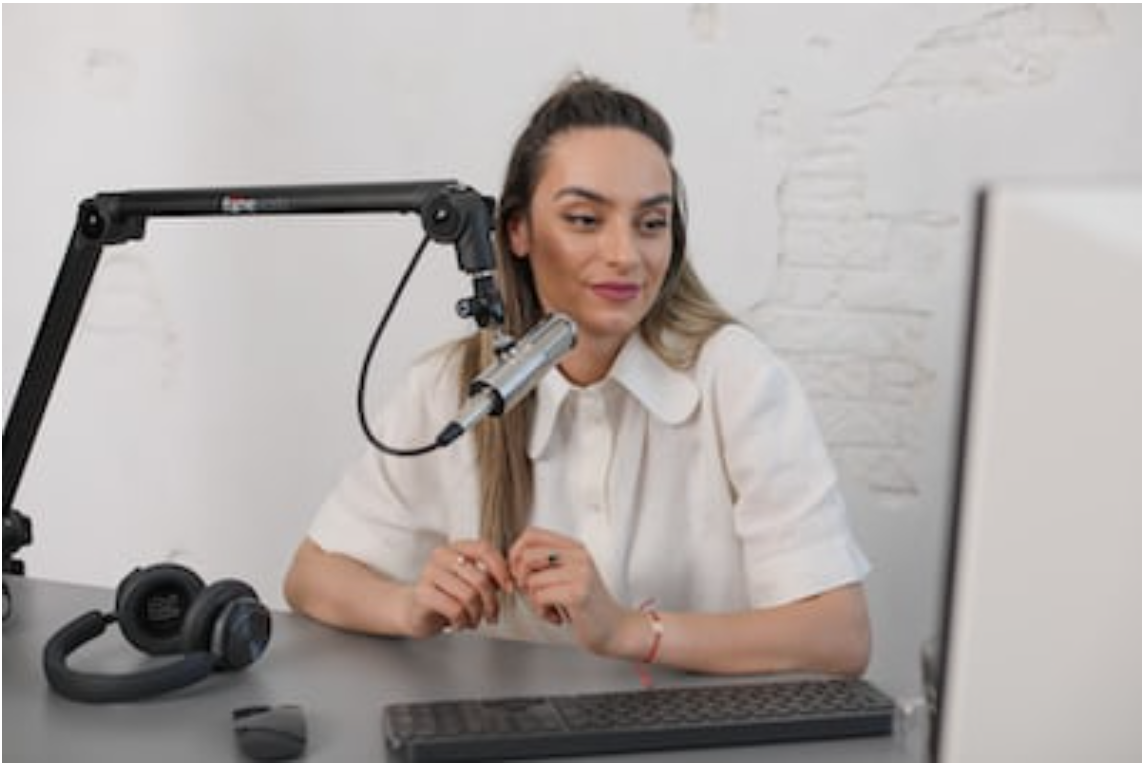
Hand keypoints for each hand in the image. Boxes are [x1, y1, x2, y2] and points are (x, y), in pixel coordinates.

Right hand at [405, 539, 511, 636]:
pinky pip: (455, 609)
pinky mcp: (422, 593)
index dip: (501, 569)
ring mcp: (429, 573)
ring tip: (474, 621)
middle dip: (491, 603)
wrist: (415, 611)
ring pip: (469, 596)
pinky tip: (459, 624)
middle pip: (480, 578)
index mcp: (456, 548)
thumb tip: (512, 579)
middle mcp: (441, 556)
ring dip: (477, 615)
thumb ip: (488, 576)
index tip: (508, 589)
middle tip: (492, 616)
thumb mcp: (469, 582)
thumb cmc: (447, 596)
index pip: (484, 549)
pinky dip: (463, 621)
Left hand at [508, 527, 631, 654]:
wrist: (615, 629)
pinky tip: (556, 617)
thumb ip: (547, 563)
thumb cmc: (587, 605)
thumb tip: (513, 560)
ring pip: (531, 580)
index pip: (532, 534)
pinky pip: (540, 597)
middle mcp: (578, 556)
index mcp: (574, 547)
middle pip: (527, 555)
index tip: (518, 572)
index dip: (516, 552)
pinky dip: (542, 611)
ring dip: (534, 600)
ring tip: (550, 608)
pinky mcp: (578, 594)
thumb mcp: (568, 575)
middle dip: (521, 578)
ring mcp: (580, 573)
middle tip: (532, 593)